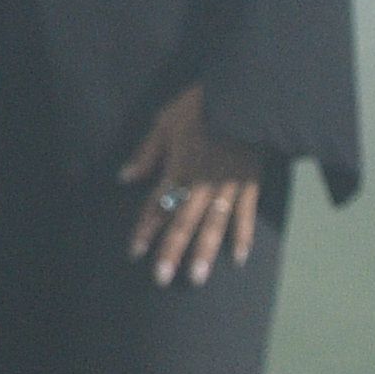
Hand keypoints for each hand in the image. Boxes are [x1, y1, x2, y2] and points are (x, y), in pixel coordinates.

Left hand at [117, 83, 268, 284]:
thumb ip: (146, 153)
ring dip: (204, 252)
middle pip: (183, 221)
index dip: (145, 229)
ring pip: (213, 224)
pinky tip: (237, 258)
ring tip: (196, 278)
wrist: (245, 94)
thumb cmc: (201, 104)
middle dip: (171, 251)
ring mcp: (228, 185)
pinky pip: (246, 214)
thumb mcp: (165, 122)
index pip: (158, 204)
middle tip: (161, 278)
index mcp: (179, 167)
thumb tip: (124, 177)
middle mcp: (202, 182)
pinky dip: (242, 236)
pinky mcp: (250, 183)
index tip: (134, 253)